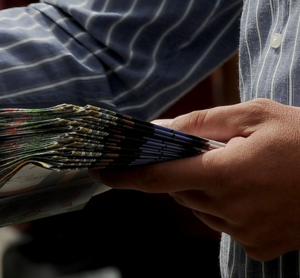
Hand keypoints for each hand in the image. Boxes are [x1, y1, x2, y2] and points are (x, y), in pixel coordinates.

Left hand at [92, 98, 299, 260]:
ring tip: (246, 169)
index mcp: (225, 174)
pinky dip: (230, 208)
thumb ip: (199, 123)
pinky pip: (226, 225)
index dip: (124, 175)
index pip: (157, 178)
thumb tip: (155, 129)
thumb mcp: (253, 115)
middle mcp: (232, 210)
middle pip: (180, 190)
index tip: (101, 170)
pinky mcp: (262, 248)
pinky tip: (258, 191)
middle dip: (185, 170)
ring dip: (208, 189)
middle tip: (216, 150)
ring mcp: (247, 234)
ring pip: (201, 208)